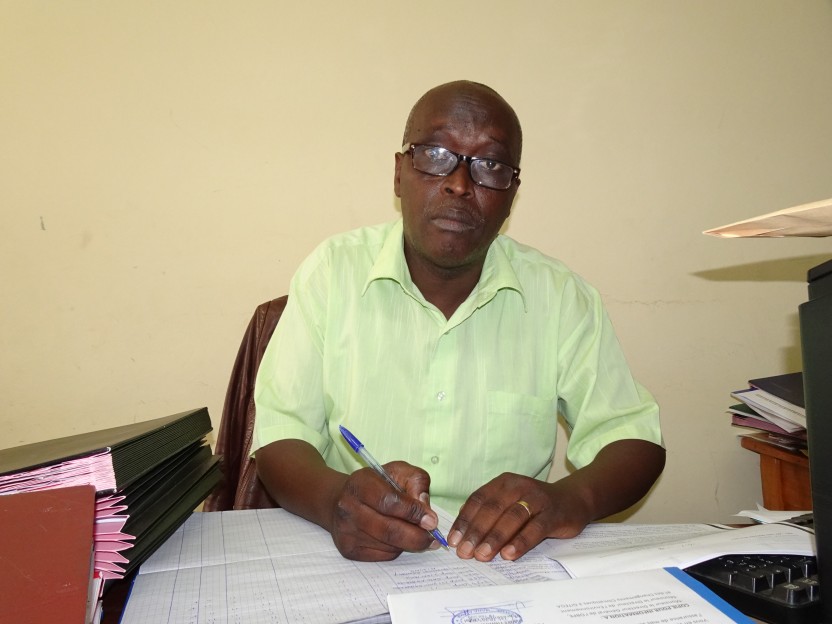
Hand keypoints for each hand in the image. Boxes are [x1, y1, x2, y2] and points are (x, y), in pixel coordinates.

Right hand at [330, 461, 440, 560]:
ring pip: (389, 546)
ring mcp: (346, 531)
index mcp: (360, 483)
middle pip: (389, 530)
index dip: (413, 513)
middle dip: (417, 537)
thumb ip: (416, 483)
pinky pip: (383, 556)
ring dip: (409, 543)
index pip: (389, 501)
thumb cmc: (376, 484)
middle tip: (433, 538)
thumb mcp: (398, 472)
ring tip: (415, 533)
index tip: (432, 520)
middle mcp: (348, 508)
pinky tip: (396, 538)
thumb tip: (426, 511)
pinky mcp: (349, 550)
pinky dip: (397, 549)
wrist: (341, 500)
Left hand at [448, 472, 589, 561]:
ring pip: (512, 517)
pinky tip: (508, 554)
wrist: (573, 499)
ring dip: (495, 537)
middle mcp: (518, 486)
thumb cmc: (534, 505)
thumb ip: (489, 512)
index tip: (453, 540)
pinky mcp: (553, 514)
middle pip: (492, 509)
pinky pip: (534, 529)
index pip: (478, 500)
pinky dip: (520, 542)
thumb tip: (462, 531)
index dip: (464, 520)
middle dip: (476, 532)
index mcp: (503, 483)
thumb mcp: (509, 502)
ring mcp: (537, 499)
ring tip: (482, 555)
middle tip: (464, 552)